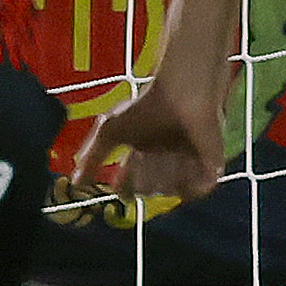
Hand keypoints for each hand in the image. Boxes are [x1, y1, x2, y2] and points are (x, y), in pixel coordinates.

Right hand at [73, 70, 230, 210]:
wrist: (182, 94)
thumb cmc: (145, 107)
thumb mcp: (109, 131)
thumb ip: (92, 157)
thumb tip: (75, 183)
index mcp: (143, 152)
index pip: (129, 184)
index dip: (124, 185)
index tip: (121, 180)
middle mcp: (164, 160)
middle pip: (148, 189)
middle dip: (144, 177)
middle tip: (147, 156)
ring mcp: (187, 163)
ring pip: (170, 190)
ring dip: (164, 175)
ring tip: (167, 153)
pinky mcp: (210, 165)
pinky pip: (197, 191)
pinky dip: (187, 185)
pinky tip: (182, 165)